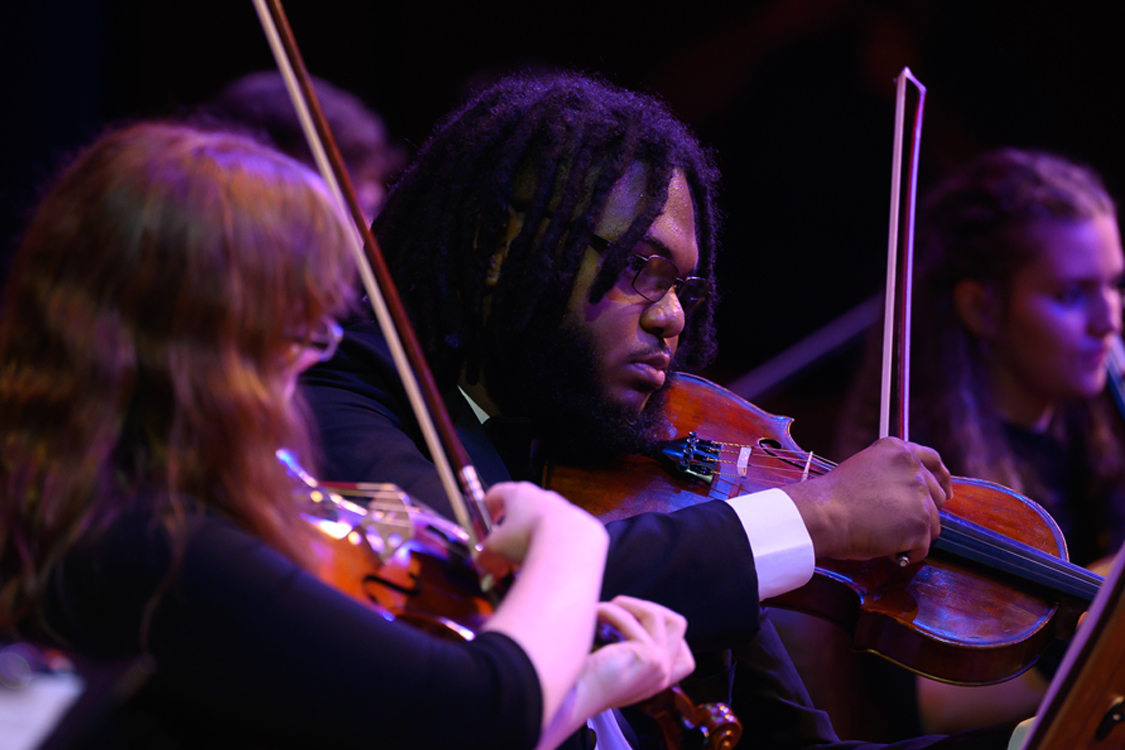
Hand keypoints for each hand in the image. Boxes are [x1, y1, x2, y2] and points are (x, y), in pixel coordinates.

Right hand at [476, 482, 604, 580]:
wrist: (570, 544)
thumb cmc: (526, 538)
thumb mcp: (495, 550)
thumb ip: (484, 556)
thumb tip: (485, 564)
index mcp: (517, 493)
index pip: (496, 494)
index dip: (486, 509)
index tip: (483, 525)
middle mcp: (541, 495)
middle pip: (520, 510)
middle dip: (511, 531)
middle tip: (505, 552)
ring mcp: (563, 507)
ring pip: (543, 522)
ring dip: (533, 539)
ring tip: (529, 561)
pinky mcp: (581, 523)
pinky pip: (563, 534)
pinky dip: (554, 546)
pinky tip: (550, 562)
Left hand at [573, 596, 694, 712]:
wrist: (572, 699)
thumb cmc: (586, 679)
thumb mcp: (620, 664)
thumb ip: (634, 648)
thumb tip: (636, 610)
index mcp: (658, 681)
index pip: (686, 657)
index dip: (667, 629)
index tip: (638, 620)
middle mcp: (663, 676)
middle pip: (677, 624)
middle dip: (645, 607)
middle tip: (620, 608)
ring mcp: (660, 667)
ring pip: (657, 614)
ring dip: (628, 604)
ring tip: (606, 609)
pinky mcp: (650, 659)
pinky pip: (630, 619)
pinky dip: (610, 610)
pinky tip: (595, 613)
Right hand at [785, 437, 950, 563]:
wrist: (824, 514)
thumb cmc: (834, 497)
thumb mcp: (864, 468)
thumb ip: (891, 473)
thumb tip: (907, 494)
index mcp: (898, 451)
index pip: (933, 460)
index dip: (942, 477)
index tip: (946, 491)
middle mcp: (913, 469)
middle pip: (936, 497)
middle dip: (922, 513)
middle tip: (899, 525)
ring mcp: (920, 496)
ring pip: (932, 525)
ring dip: (912, 535)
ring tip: (884, 536)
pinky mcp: (920, 523)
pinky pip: (921, 547)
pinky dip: (905, 552)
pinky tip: (886, 547)